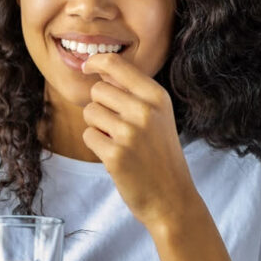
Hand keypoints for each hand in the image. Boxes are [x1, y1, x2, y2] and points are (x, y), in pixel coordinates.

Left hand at [80, 52, 200, 230]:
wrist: (172, 198)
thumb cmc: (161, 154)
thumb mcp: (159, 115)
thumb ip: (133, 92)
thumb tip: (100, 68)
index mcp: (157, 96)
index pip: (116, 64)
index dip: (96, 62)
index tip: (88, 67)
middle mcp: (145, 111)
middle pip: (98, 90)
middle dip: (100, 106)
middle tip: (117, 126)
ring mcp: (130, 133)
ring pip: (90, 112)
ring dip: (97, 126)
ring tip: (118, 141)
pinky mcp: (115, 155)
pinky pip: (89, 135)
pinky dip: (96, 145)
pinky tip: (114, 155)